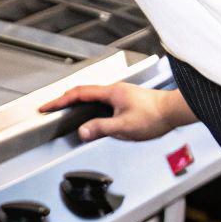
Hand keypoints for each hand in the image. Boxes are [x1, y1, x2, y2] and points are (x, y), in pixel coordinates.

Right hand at [37, 83, 189, 141]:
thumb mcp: (124, 127)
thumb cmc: (154, 116)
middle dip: (64, 99)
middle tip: (52, 107)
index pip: (78, 94)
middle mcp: (114, 90)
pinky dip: (90, 105)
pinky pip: (101, 100)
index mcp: (110, 92)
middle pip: (83, 92)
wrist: (174, 111)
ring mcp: (121, 93)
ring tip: (66, 109)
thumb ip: (100, 128)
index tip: (46, 107)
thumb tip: (82, 132)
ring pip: (92, 95)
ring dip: (77, 101)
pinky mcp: (127, 99)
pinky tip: (91, 113)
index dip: (59, 101)